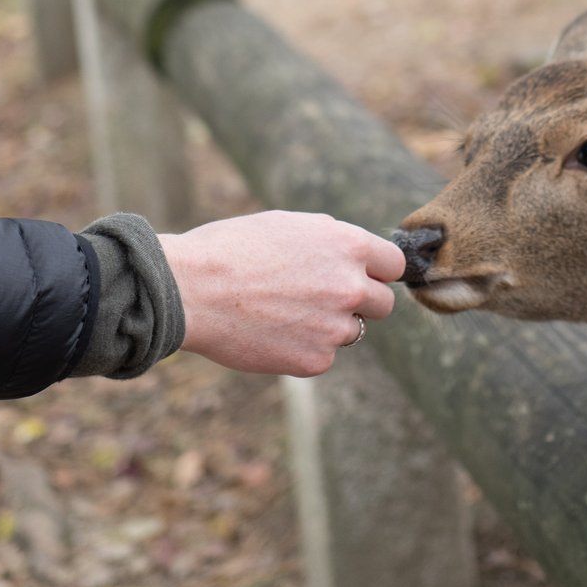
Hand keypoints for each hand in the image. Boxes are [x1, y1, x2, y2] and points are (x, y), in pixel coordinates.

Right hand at [159, 211, 404, 376]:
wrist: (192, 290)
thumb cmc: (231, 249)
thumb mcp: (289, 226)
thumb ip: (331, 243)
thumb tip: (355, 257)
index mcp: (347, 245)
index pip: (394, 264)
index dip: (377, 270)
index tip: (364, 276)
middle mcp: (350, 285)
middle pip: (383, 303)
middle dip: (359, 301)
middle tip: (322, 299)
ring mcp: (334, 327)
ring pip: (351, 331)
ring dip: (328, 326)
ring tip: (283, 313)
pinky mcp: (315, 360)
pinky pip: (323, 355)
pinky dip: (303, 348)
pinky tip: (270, 332)